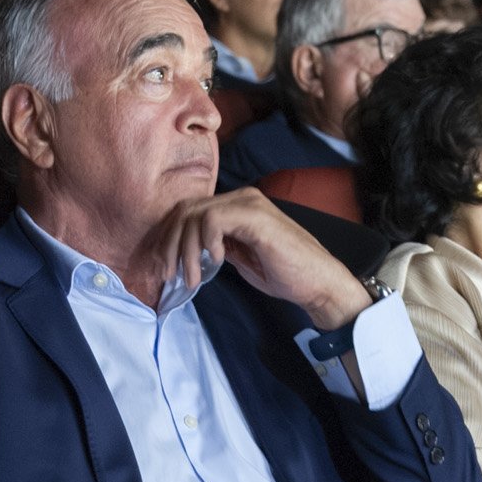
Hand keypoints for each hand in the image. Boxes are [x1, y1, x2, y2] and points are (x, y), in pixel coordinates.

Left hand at [154, 187, 372, 329]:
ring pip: (195, 215)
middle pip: (185, 210)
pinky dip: (207, 242)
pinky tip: (217, 261)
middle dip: (169, 244)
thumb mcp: (241, 259)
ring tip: (190, 277)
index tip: (164, 266)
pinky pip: (214, 219)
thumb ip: (218, 247)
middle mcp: (241, 198)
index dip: (169, 238)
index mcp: (237, 206)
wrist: (318, 283)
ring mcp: (249, 204)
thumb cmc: (285, 274)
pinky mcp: (256, 216)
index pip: (189, 211)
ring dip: (185, 250)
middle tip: (167, 274)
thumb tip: (189, 252)